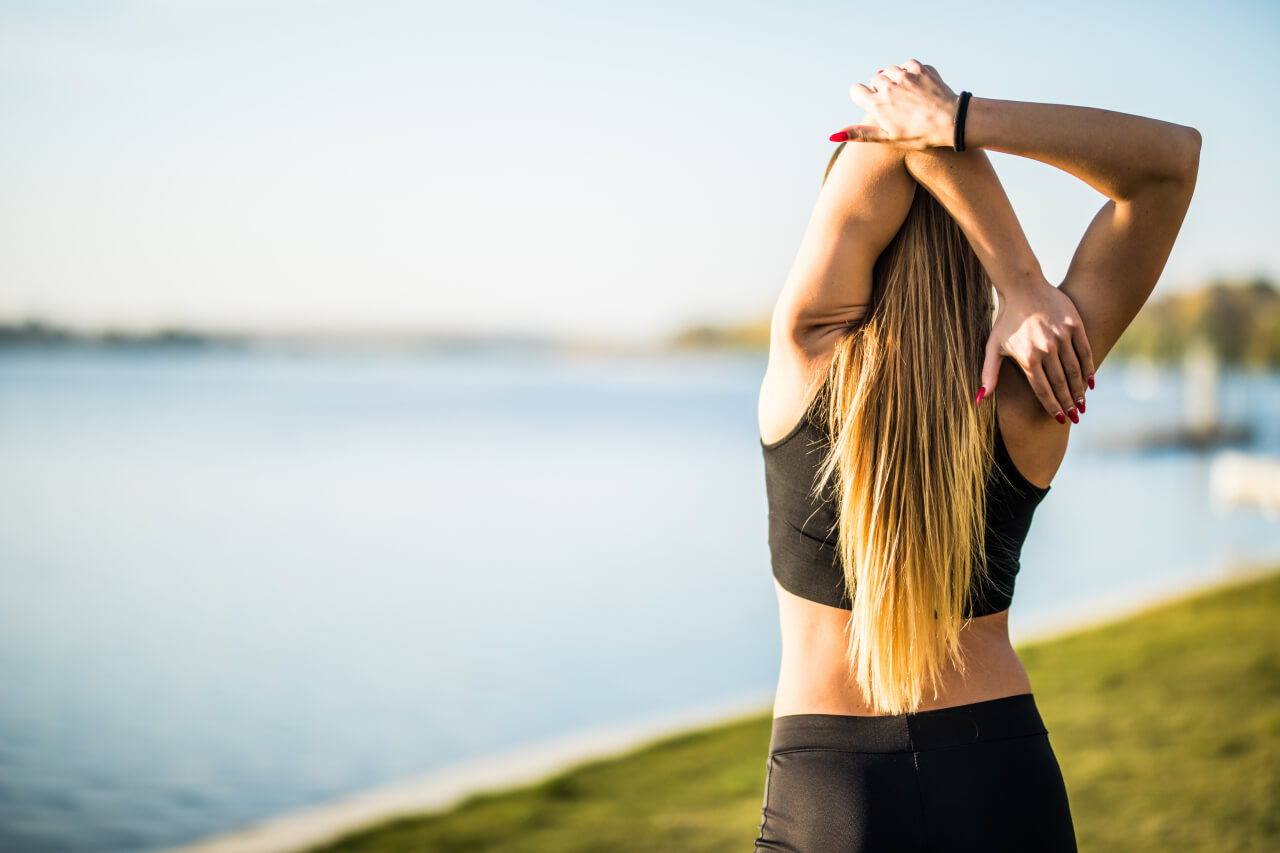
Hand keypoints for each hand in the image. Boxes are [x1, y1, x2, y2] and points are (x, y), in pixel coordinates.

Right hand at [830, 59, 957, 149]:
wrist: (952, 122)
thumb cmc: (920, 136)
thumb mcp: (888, 139)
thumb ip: (860, 134)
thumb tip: (833, 136)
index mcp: (877, 104)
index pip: (856, 90)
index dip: (863, 97)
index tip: (875, 105)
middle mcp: (887, 86)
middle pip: (874, 80)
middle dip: (882, 89)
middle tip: (897, 105)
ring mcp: (904, 75)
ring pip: (890, 70)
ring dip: (895, 79)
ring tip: (908, 95)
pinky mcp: (920, 68)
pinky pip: (908, 64)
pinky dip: (910, 72)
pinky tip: (919, 86)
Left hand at [980, 279, 1095, 424]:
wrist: (1022, 287)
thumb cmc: (1005, 321)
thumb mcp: (993, 347)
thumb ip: (989, 374)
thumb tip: (979, 399)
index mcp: (1027, 357)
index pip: (1043, 390)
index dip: (1052, 406)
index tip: (1059, 419)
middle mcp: (1046, 348)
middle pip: (1060, 383)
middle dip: (1068, 403)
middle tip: (1074, 417)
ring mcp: (1062, 336)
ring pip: (1074, 370)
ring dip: (1079, 390)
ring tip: (1082, 404)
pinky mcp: (1074, 325)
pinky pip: (1085, 351)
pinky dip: (1089, 368)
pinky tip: (1091, 382)